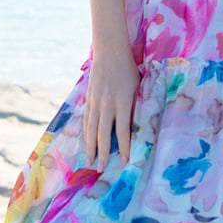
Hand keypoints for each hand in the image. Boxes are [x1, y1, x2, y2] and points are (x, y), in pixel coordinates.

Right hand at [83, 47, 139, 169]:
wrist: (109, 53)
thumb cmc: (128, 70)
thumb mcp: (137, 88)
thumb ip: (135, 107)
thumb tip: (137, 127)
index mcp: (122, 102)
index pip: (122, 130)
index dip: (123, 147)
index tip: (125, 161)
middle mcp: (106, 104)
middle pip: (102, 133)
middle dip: (102, 153)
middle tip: (101, 169)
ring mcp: (95, 102)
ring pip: (91, 128)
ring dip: (90, 146)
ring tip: (89, 160)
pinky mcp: (89, 99)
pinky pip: (86, 120)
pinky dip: (85, 133)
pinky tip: (85, 142)